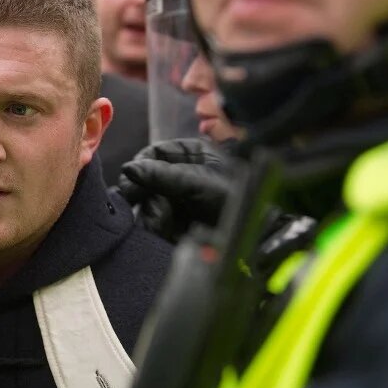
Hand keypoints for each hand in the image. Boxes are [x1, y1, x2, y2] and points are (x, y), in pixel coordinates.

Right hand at [118, 138, 232, 242]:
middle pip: (149, 179)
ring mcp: (181, 198)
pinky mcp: (179, 221)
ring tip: (160, 222)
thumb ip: (163, 175)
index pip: (156, 152)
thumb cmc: (237, 199)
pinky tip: (161, 230)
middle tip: (135, 202)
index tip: (128, 179)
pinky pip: (156, 220)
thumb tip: (129, 169)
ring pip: (150, 201)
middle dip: (145, 193)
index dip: (140, 164)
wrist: (258, 236)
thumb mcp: (199, 183)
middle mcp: (185, 173)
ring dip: (152, 212)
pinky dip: (156, 225)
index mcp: (194, 154)